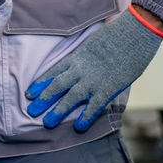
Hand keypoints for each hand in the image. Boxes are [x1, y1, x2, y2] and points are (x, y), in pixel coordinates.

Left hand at [24, 8, 162, 130]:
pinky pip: (94, 106)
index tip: (30, 94)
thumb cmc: (116, 35)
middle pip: (57, 86)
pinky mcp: (108, 89)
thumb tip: (82, 63)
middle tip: (31, 111)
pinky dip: (86, 117)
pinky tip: (79, 127)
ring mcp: (93, 80)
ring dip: (58, 111)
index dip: (41, 84)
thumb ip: (85, 56)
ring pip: (70, 97)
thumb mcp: (93, 43)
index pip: (54, 72)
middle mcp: (80, 70)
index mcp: (76, 57)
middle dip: (43, 99)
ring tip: (47, 123)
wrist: (132, 35)